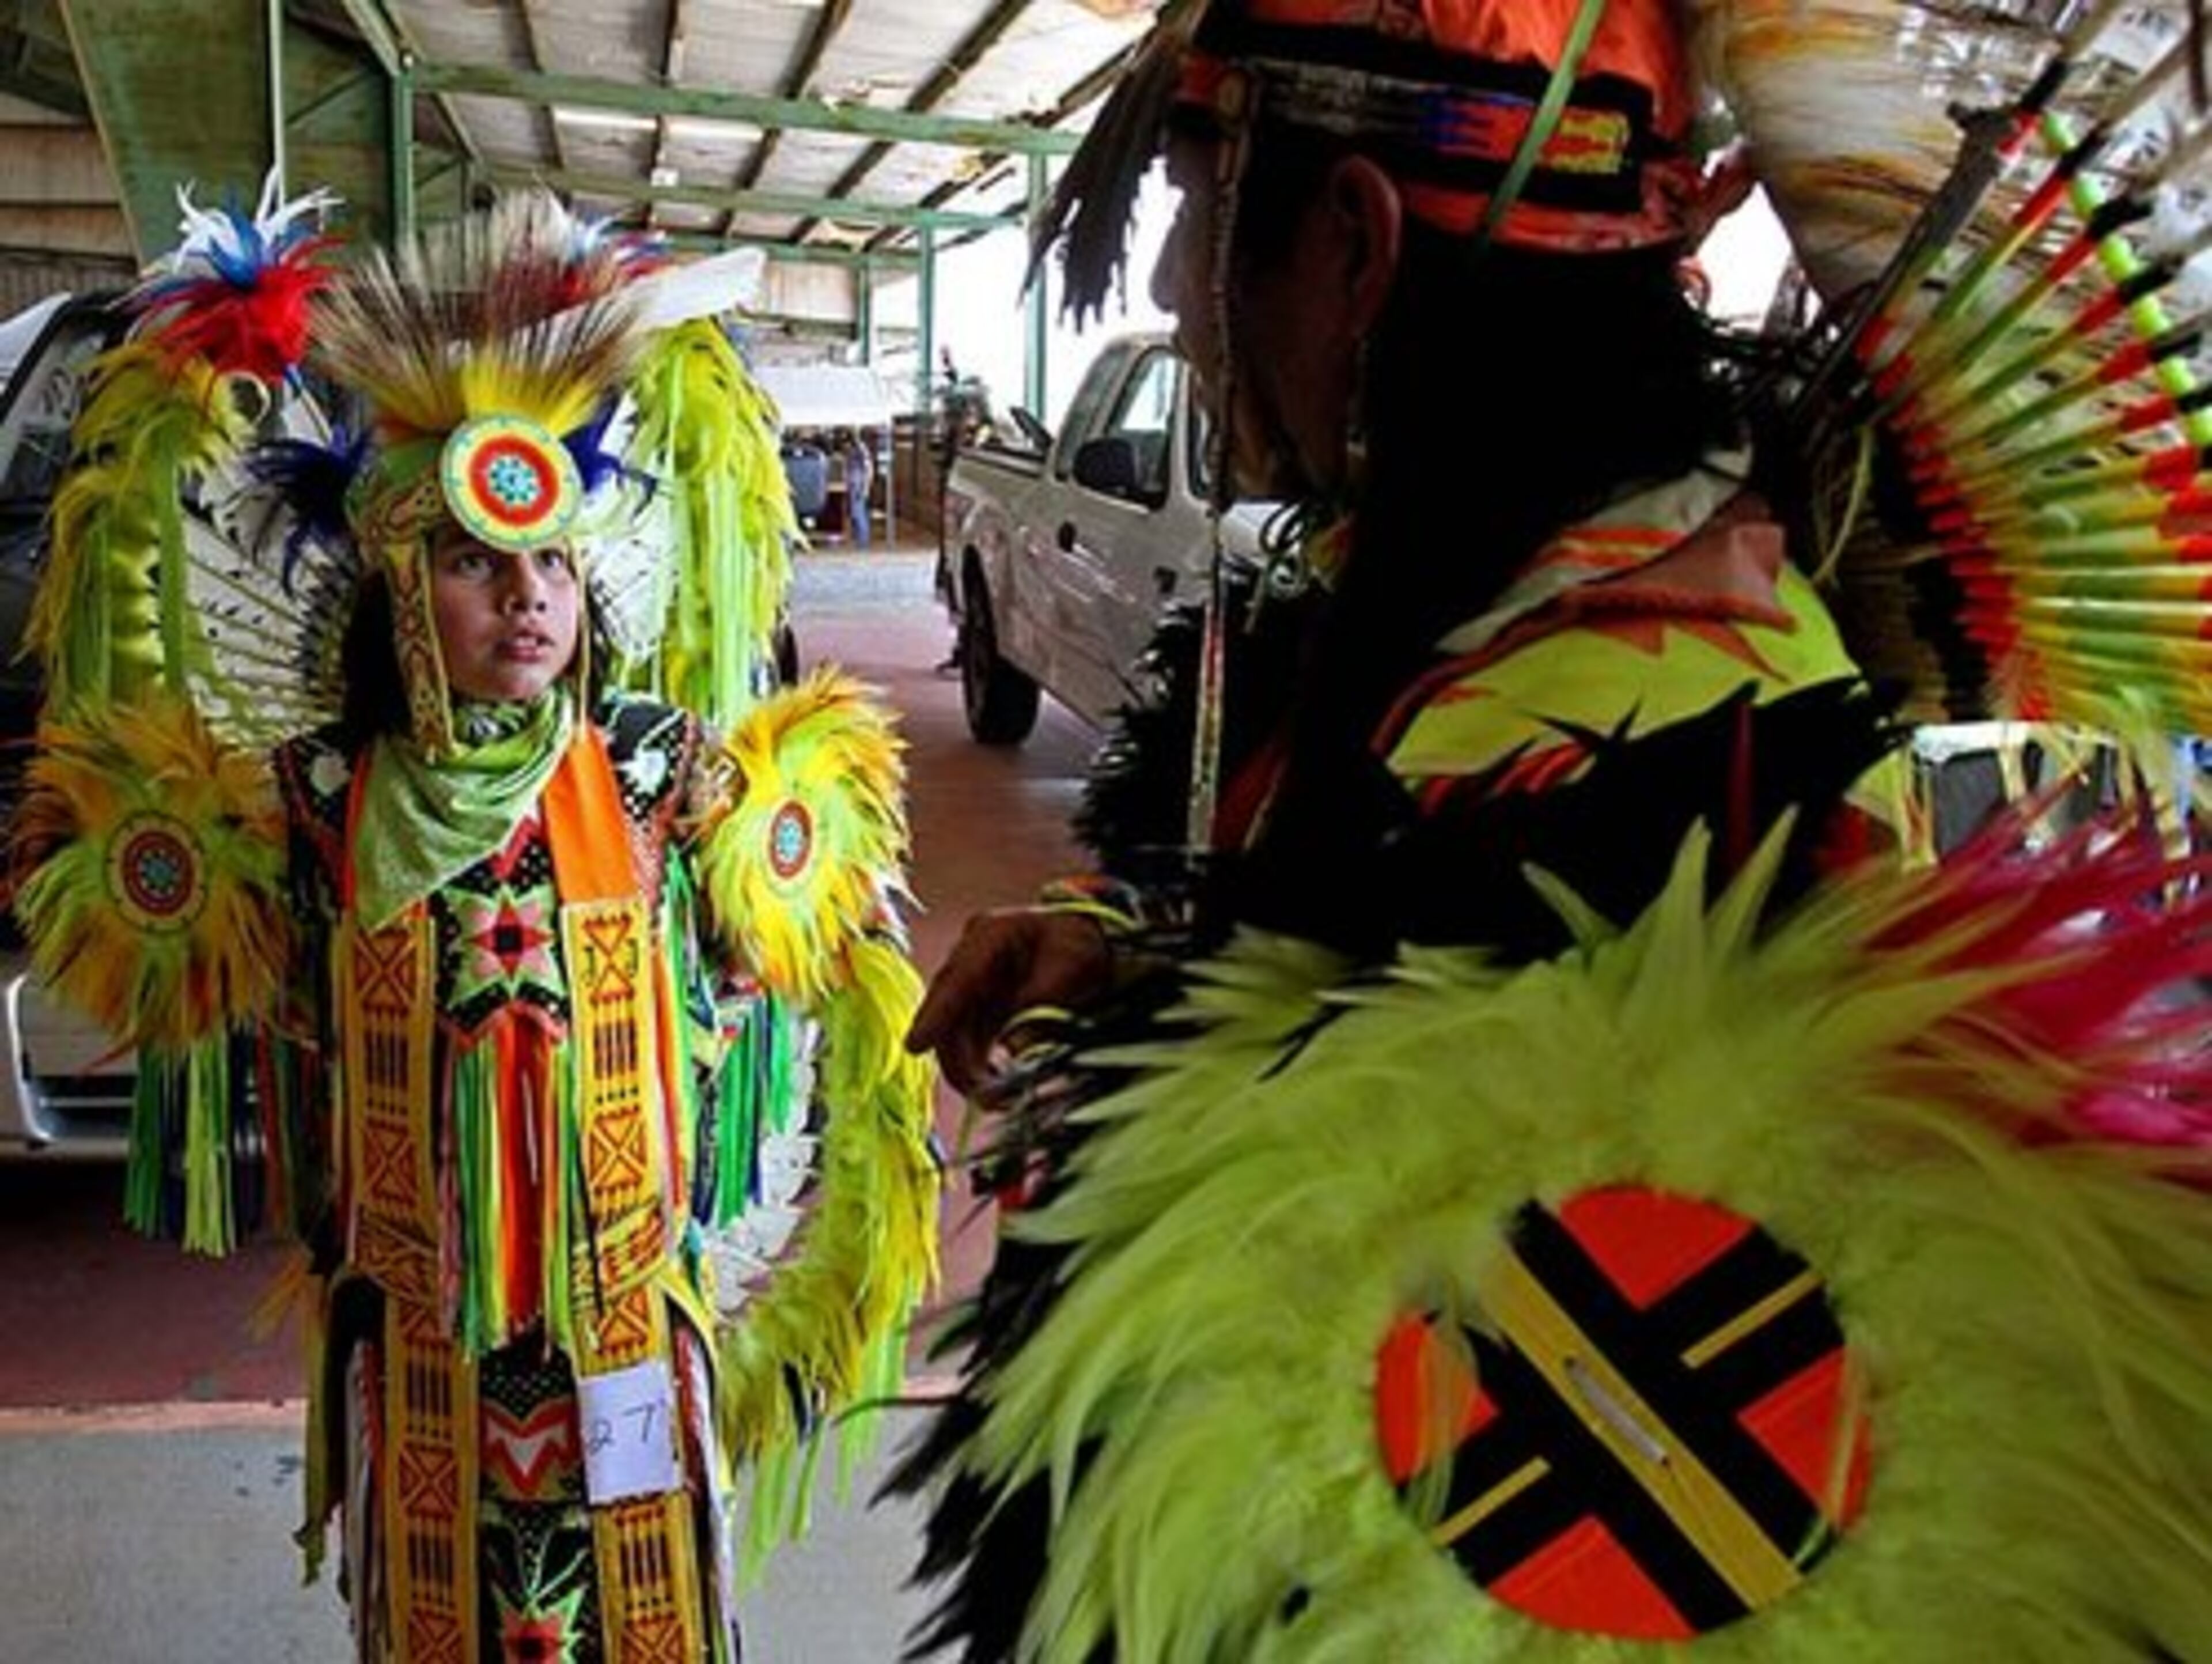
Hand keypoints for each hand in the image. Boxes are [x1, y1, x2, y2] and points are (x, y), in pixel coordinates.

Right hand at [905, 907, 1118, 1096]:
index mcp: (991, 935)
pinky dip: (978, 1064)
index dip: (934, 1015)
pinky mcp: (979, 1003)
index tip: (915, 1046)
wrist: (1089, 939)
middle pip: (947, 1011)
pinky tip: (997, 1083)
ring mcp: (973, 981)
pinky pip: (969, 1038)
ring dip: (967, 1067)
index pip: (956, 980)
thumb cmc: (1080, 945)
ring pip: (954, 1030)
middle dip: (957, 1058)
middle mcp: (972, 957)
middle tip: (983, 1096)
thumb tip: (1014, 1048)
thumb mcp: (1072, 969)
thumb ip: (1041, 1006)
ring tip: (995, 1098)